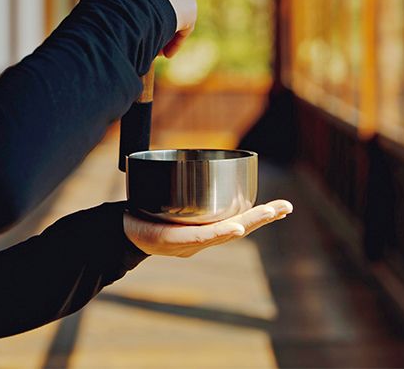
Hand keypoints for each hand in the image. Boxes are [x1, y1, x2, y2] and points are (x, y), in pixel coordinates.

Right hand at [123, 0, 196, 57]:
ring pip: (178, 9)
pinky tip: (166, 54)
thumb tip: (101, 9)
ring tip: (157, 46)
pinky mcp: (191, 7)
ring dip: (169, 26)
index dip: (146, 0)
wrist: (134, 2)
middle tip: (150, 31)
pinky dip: (176, 40)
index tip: (139, 16)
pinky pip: (185, 26)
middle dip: (161, 12)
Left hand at [123, 199, 292, 257]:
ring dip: (248, 223)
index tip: (284, 206)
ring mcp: (189, 244)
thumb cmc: (145, 215)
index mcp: (205, 231)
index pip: (238, 221)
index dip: (261, 215)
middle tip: (285, 208)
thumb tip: (194, 158)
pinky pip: (200, 238)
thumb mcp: (169, 202)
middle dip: (262, 218)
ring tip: (267, 213)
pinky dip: (219, 233)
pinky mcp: (174, 242)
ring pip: (223, 234)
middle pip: (237, 228)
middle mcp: (201, 240)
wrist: (118, 232)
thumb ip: (184, 188)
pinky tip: (236, 227)